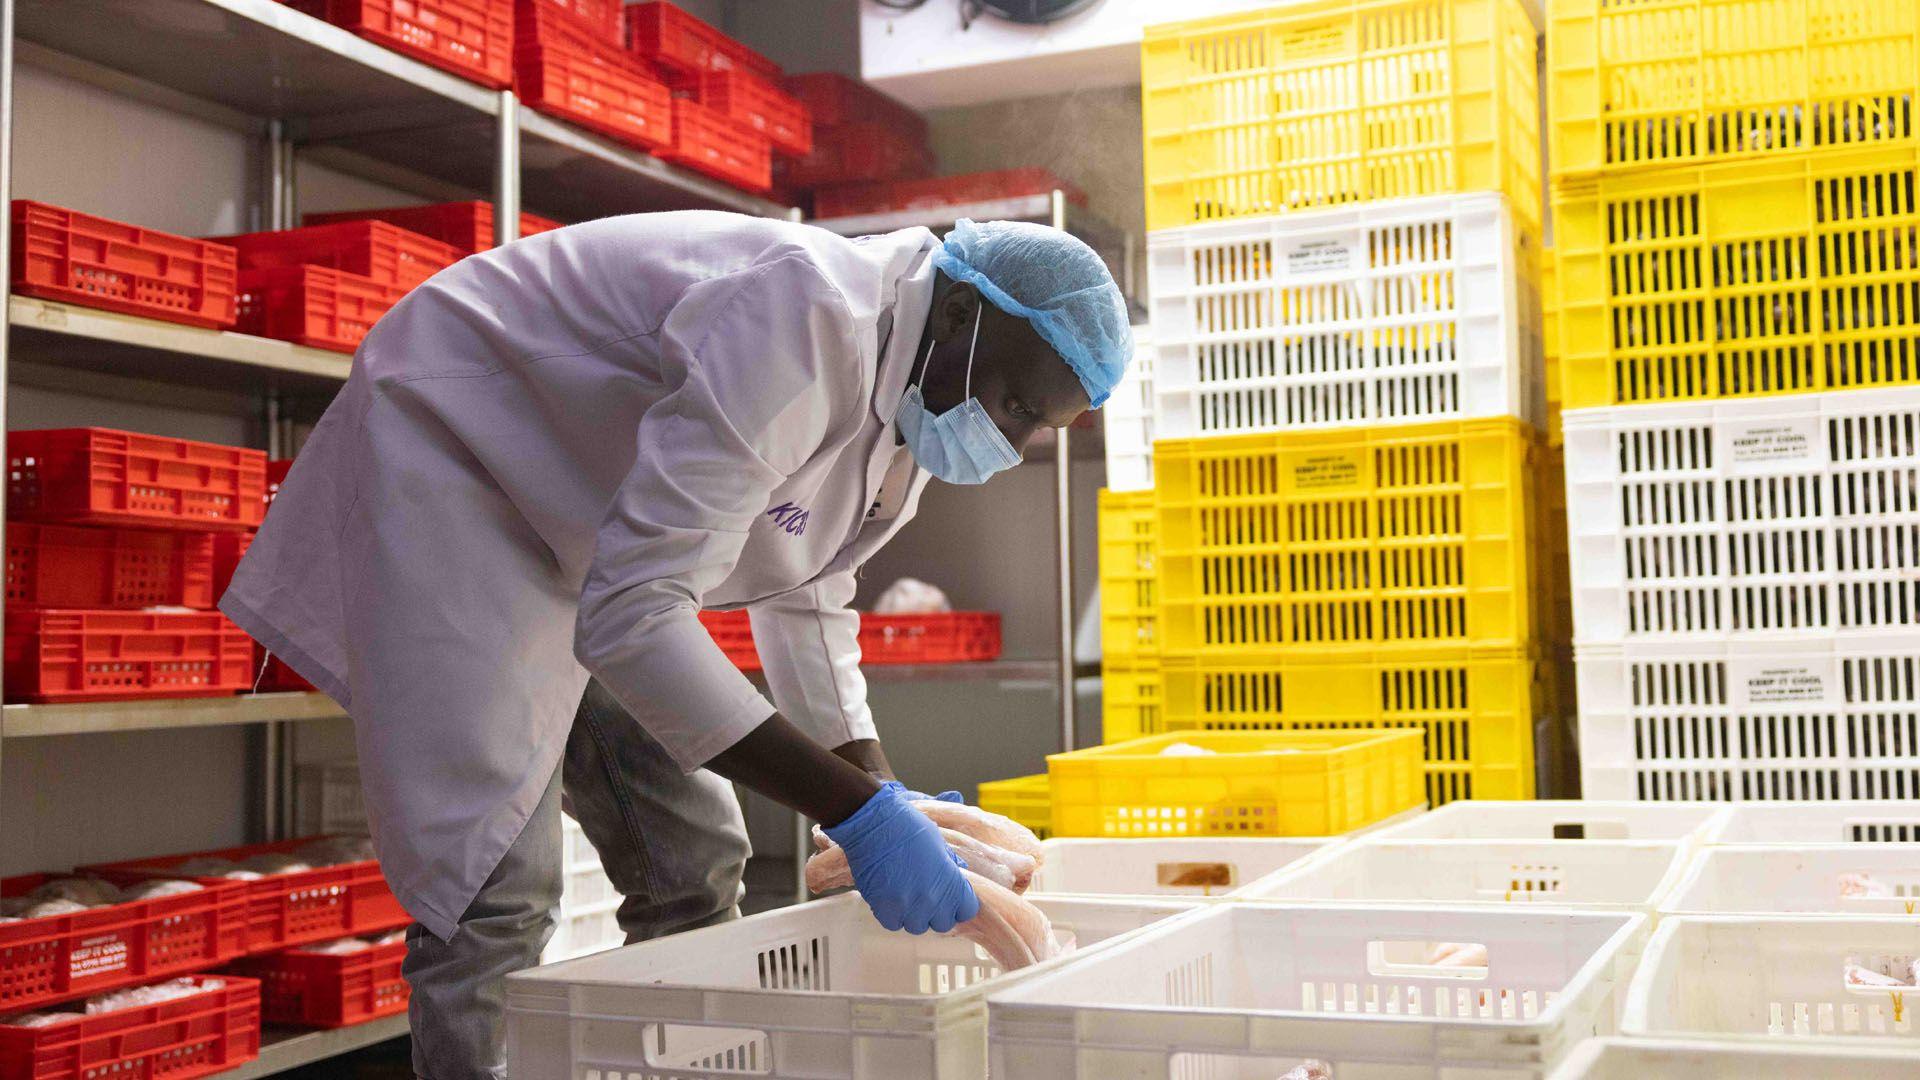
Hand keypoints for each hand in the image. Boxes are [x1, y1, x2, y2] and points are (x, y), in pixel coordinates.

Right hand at [825, 782, 979, 932]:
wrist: (873, 824)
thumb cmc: (907, 826)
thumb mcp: (938, 840)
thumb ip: (950, 861)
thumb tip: (959, 868)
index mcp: (951, 881)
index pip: (967, 910)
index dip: (960, 904)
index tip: (951, 898)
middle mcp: (933, 898)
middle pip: (943, 923)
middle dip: (937, 912)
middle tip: (926, 896)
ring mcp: (909, 906)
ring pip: (917, 926)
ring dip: (913, 914)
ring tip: (905, 895)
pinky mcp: (885, 908)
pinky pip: (894, 924)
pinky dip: (892, 915)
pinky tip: (890, 897)